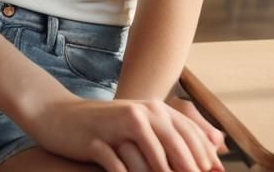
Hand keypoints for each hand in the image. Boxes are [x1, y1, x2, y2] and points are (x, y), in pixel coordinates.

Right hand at [29, 96, 224, 171]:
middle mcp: (140, 112)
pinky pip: (119, 165)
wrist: (60, 117)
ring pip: (152, 158)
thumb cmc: (105, 128)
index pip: (189, 134)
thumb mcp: (138, 127)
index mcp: (153, 108)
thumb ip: (169, 138)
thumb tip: (213, 152)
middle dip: (190, 170)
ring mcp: (119, 125)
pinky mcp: (97, 140)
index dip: (205, 158)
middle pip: (176, 145)